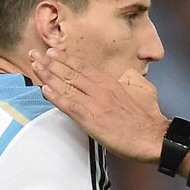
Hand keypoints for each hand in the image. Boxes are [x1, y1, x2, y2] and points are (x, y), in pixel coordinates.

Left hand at [28, 47, 168, 162]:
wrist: (154, 137)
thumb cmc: (150, 118)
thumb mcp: (143, 89)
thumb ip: (131, 79)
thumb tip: (126, 74)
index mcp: (111, 82)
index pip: (83, 66)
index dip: (65, 59)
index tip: (52, 52)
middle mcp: (100, 89)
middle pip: (70, 73)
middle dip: (50, 63)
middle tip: (34, 54)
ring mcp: (95, 104)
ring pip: (67, 86)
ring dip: (48, 75)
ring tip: (34, 66)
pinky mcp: (92, 120)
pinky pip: (69, 105)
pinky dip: (56, 97)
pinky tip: (44, 89)